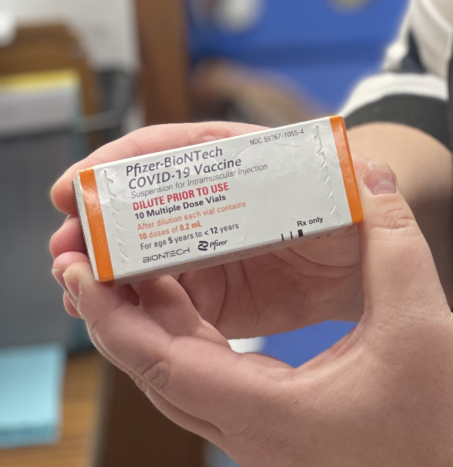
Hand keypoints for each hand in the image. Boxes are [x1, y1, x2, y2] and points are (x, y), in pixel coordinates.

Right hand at [50, 121, 363, 339]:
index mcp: (249, 159)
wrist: (373, 267)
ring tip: (71, 284)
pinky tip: (100, 316)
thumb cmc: (363, 212)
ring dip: (103, 266)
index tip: (85, 181)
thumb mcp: (364, 194)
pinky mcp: (212, 296)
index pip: (181, 149)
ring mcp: (210, 248)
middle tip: (64, 247)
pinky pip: (161, 300)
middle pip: (147, 202)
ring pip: (144, 252)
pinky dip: (128, 306)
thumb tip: (374, 169)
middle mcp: (218, 199)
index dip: (128, 162)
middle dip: (100, 221)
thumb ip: (364, 184)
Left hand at [56, 160, 452, 466]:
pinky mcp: (283, 435)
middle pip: (156, 374)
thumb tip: (370, 171)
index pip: (163, 362)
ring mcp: (266, 441)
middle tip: (85, 263)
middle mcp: (254, 435)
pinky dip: (185, 347)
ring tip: (124, 277)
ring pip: (180, 383)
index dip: (116, 316)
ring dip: (147, 332)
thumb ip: (391, 235)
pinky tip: (189, 310)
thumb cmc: (448, 414)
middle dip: (115, 317)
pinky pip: (210, 388)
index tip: (82, 273)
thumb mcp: (417, 313)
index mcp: (271, 413)